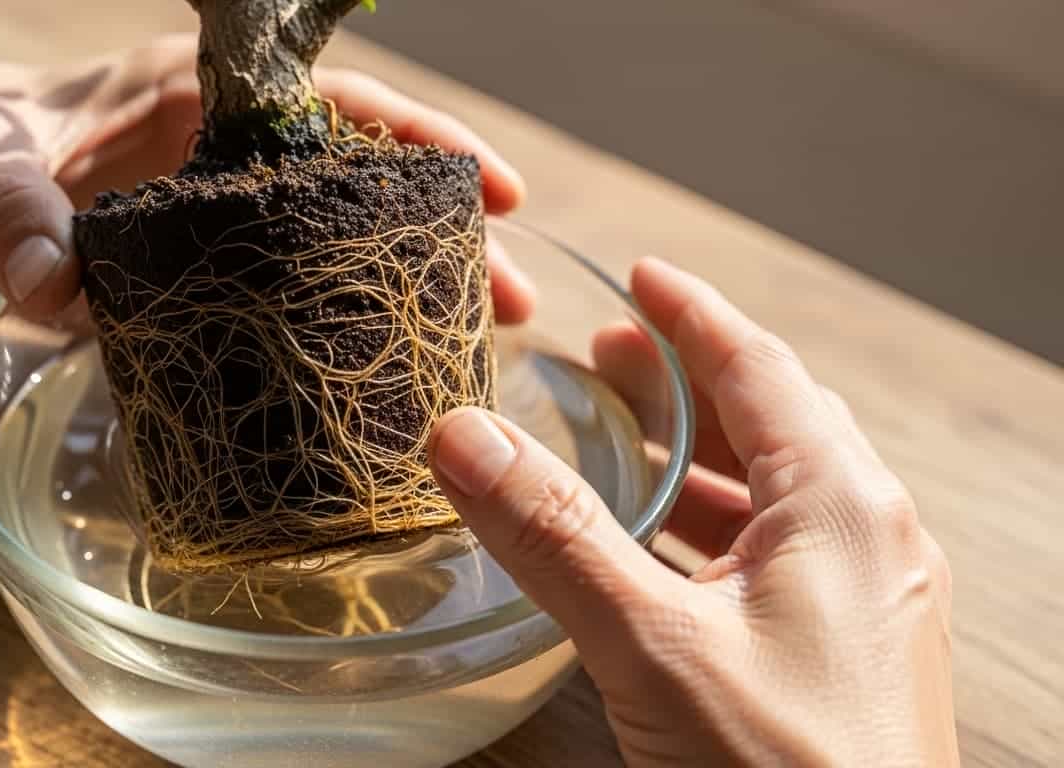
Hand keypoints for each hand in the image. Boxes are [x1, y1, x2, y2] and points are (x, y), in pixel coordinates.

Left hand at [0, 28, 534, 323]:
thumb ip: (14, 214)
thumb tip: (53, 291)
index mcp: (201, 97)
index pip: (335, 105)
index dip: (420, 140)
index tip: (494, 187)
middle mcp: (228, 160)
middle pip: (362, 190)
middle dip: (444, 239)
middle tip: (518, 301)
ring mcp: (219, 224)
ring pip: (335, 253)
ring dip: (403, 294)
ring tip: (478, 348)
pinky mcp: (198, 278)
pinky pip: (282, 301)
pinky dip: (330, 331)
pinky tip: (373, 377)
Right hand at [427, 259, 957, 765]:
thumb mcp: (654, 646)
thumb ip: (556, 536)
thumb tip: (465, 436)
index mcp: (839, 504)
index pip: (759, 366)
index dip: (689, 313)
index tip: (637, 273)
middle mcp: (868, 536)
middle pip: (772, 419)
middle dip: (686, 378)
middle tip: (608, 354)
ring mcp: (867, 598)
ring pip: (775, 490)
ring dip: (698, 454)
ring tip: (623, 438)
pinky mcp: (847, 653)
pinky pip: (779, 553)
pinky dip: (713, 525)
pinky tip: (662, 549)